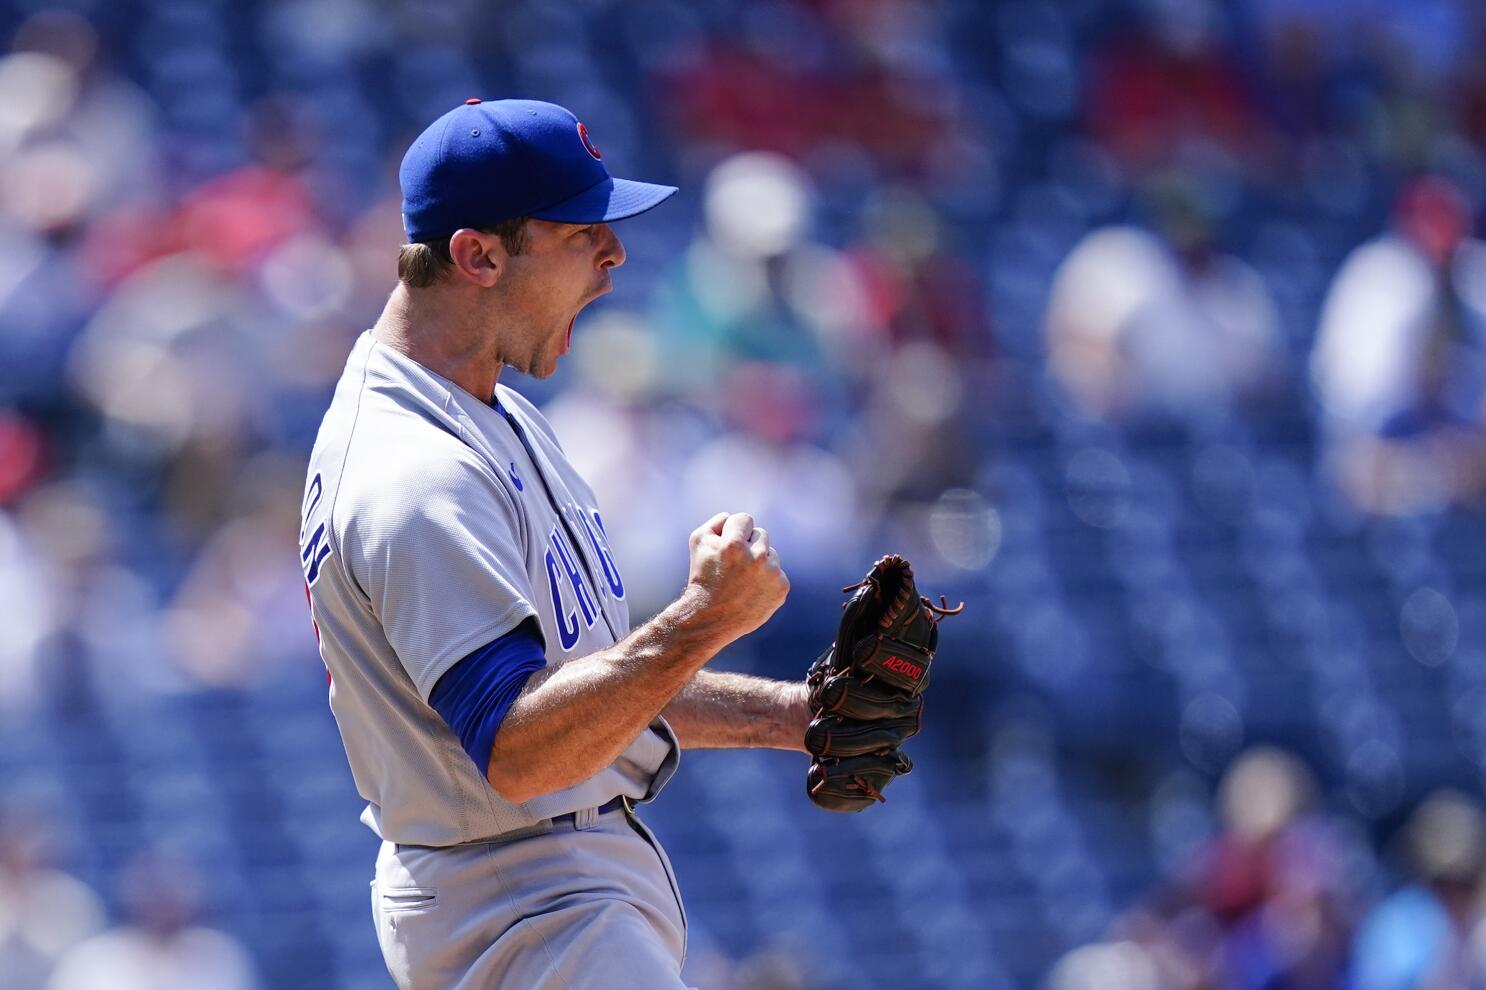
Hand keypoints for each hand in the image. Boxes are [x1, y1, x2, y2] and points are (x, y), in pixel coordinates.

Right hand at [685, 511, 789, 637]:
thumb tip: (732, 517)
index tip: (727, 546)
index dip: (734, 530)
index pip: (745, 519)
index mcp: (734, 544)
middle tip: (733, 565)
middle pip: (761, 534)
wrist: (711, 617)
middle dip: (748, 545)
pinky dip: (767, 580)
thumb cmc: (702, 576)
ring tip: (742, 580)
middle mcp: (756, 558)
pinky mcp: (781, 588)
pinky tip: (752, 591)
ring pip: (771, 554)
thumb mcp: (698, 542)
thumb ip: (716, 522)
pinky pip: (778, 573)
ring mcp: (771, 574)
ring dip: (759, 562)